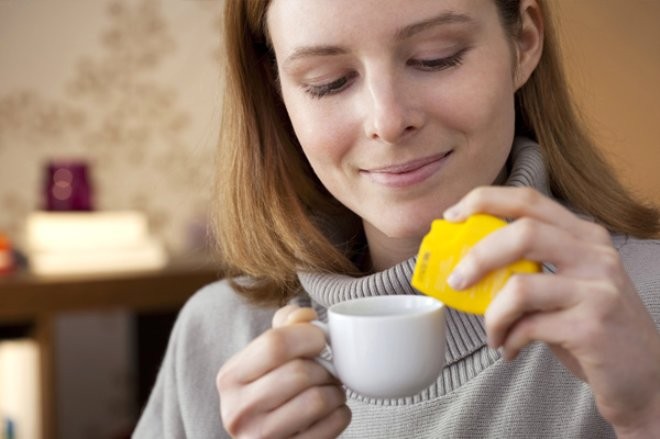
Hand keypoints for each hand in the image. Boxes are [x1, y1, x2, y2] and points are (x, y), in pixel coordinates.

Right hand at [216, 305, 350, 437]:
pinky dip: (340, 413)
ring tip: (330, 389)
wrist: (265, 436)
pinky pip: (331, 426)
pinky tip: (332, 410)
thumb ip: (284, 326)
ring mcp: (260, 438)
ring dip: (335, 391)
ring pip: (317, 400)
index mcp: (229, 377)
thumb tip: (305, 315)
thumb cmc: (269, 389)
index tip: (320, 339)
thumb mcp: (264, 357)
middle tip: (328, 369)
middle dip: (324, 367)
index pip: (274, 344)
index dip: (307, 336)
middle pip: (299, 373)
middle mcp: (238, 410)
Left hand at [444, 186, 659, 436]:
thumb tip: (465, 262)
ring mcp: (598, 290)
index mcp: (584, 236)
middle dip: (478, 255)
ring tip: (492, 333)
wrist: (645, 379)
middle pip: (523, 232)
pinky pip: (528, 327)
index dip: (483, 201)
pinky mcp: (593, 327)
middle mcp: (596, 255)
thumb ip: (529, 266)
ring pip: (520, 286)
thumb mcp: (567, 285)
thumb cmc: (592, 328)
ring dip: (491, 315)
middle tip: (456, 281)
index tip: (451, 216)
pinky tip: (509, 349)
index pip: (528, 200)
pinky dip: (508, 339)